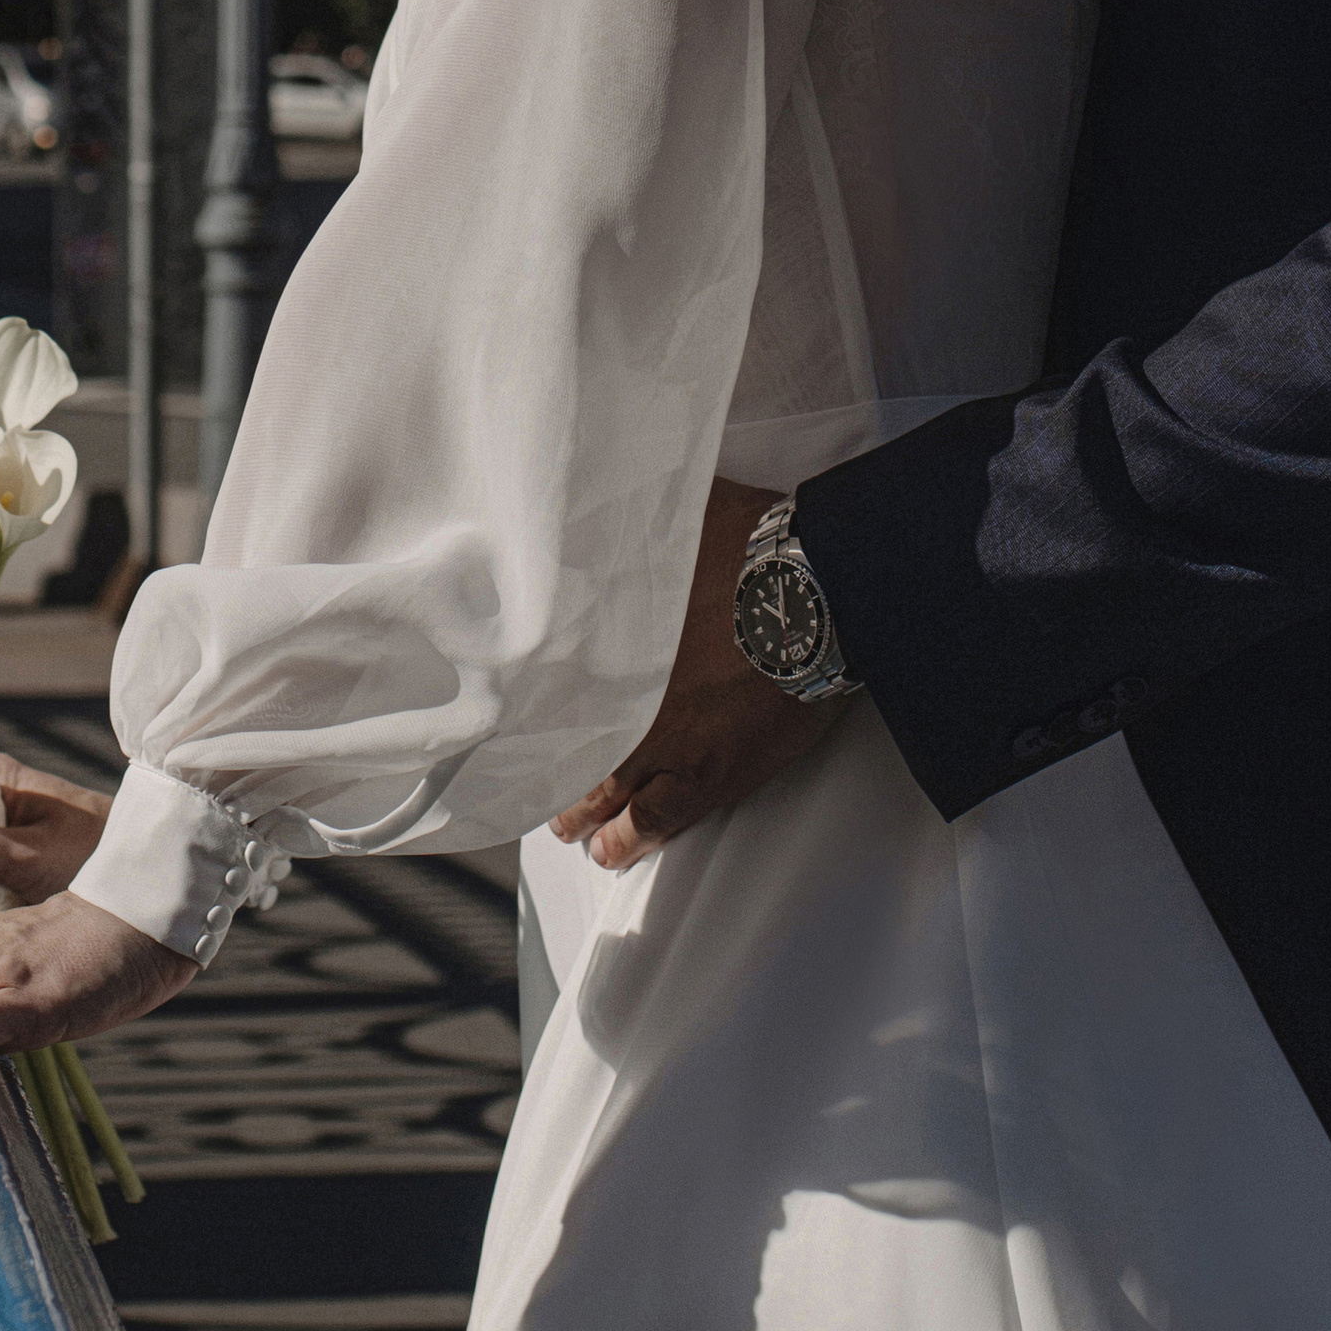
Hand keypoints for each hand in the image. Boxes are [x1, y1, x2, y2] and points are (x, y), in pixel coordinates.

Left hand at [549, 477, 837, 872]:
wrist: (816, 591)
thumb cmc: (752, 545)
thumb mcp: (683, 511)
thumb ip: (641, 511)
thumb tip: (610, 478)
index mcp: (614, 638)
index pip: (552, 681)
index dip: (532, 704)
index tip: (514, 717)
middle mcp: (626, 696)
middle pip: (572, 744)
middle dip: (552, 770)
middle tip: (536, 787)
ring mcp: (667, 740)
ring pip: (608, 792)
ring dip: (584, 813)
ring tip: (571, 830)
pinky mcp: (712, 772)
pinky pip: (661, 817)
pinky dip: (633, 837)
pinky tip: (615, 852)